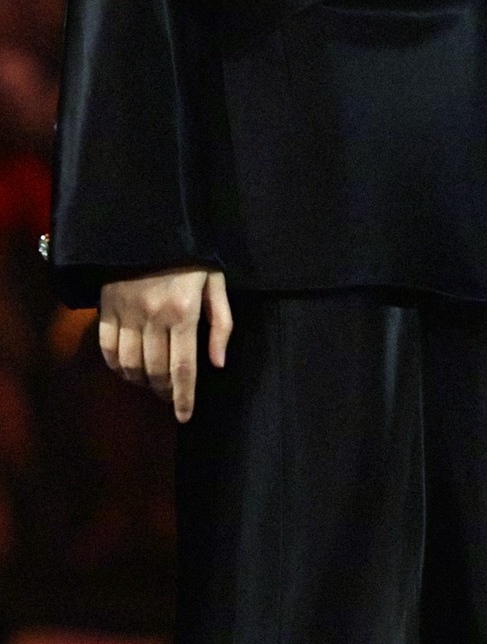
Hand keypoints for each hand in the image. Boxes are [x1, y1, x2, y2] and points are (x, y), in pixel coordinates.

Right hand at [98, 266, 231, 423]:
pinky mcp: (106, 308)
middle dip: (163, 391)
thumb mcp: (216, 284)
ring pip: (129, 364)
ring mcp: (126, 313)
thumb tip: (218, 364)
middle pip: (155, 371)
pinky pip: (106, 348)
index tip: (184, 417)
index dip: (184, 397)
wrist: (150, 226)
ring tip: (151, 383)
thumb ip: (221, 325)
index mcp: (183, 313)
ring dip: (141, 381)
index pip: (183, 368)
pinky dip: (116, 366)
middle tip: (170, 397)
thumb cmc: (190, 257)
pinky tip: (128, 369)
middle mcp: (153, 317)